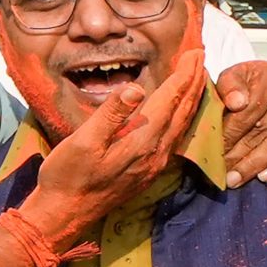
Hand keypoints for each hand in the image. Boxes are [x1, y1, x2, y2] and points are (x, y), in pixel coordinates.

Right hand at [20, 48, 203, 246]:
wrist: (66, 214)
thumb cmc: (68, 175)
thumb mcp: (84, 141)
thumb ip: (111, 114)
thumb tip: (135, 88)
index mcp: (142, 140)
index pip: (170, 100)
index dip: (183, 75)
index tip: (195, 51)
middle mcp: (155, 153)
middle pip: (182, 111)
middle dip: (193, 82)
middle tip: (200, 57)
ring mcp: (154, 164)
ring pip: (182, 125)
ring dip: (191, 100)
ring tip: (196, 79)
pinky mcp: (148, 171)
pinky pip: (175, 138)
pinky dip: (182, 118)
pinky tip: (179, 114)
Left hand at [217, 60, 266, 187]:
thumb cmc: (257, 82)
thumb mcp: (238, 75)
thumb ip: (229, 85)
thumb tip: (235, 103)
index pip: (247, 114)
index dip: (230, 136)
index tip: (214, 154)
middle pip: (264, 132)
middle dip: (241, 156)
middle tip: (224, 175)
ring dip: (258, 165)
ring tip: (238, 180)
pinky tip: (266, 176)